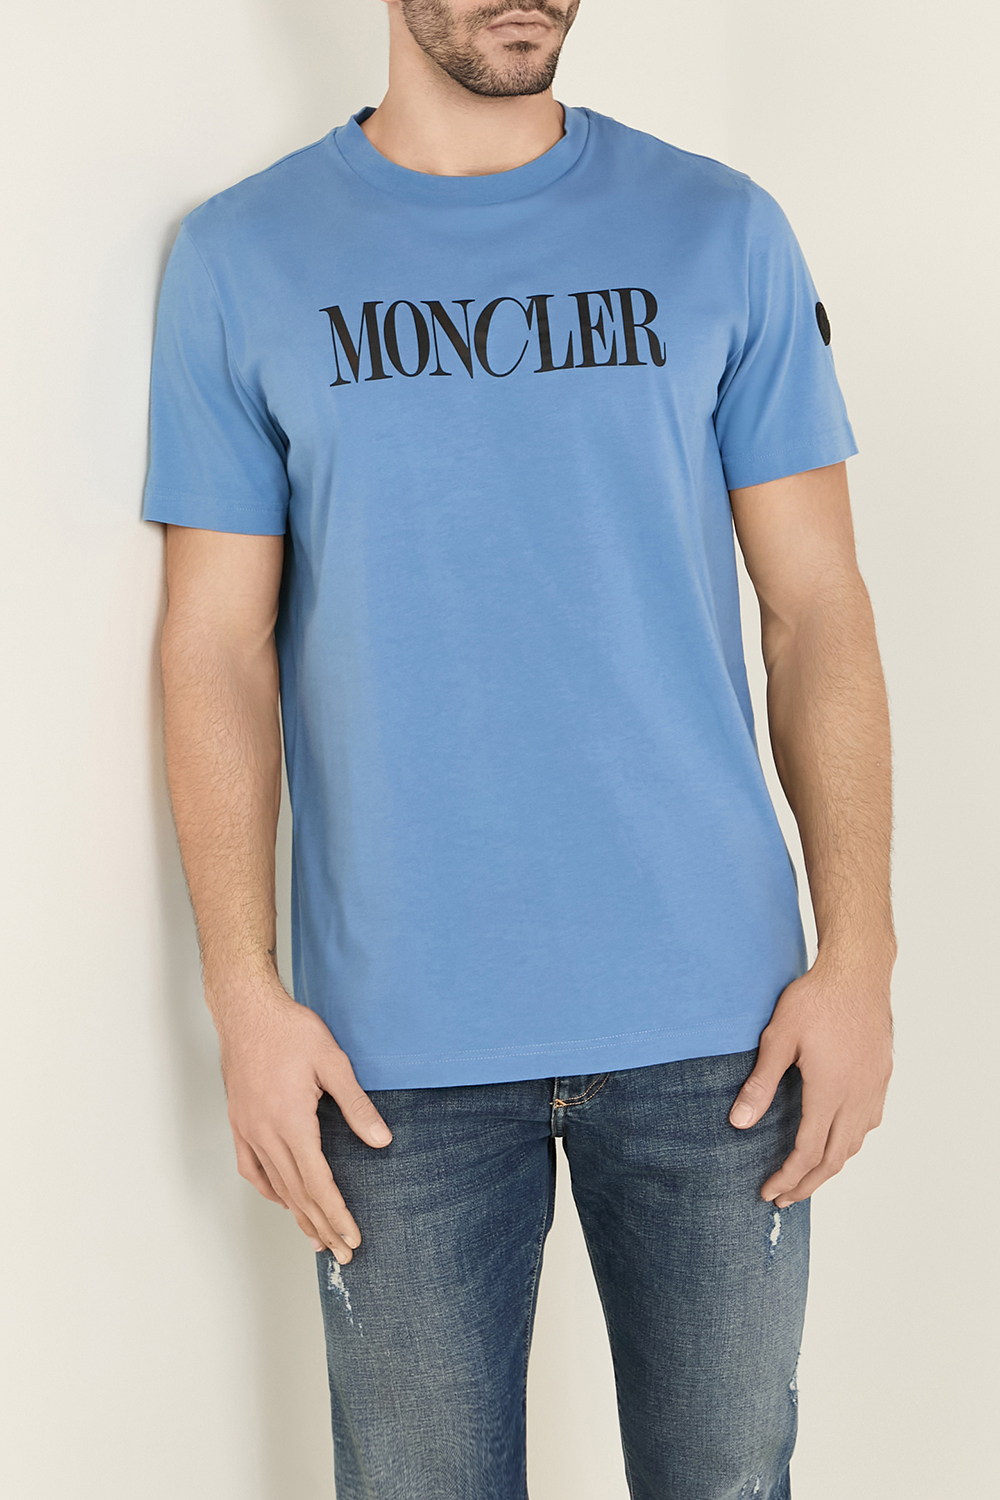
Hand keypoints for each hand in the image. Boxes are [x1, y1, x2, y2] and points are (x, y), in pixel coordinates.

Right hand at [217, 983, 391, 1261]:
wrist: (246, 1009)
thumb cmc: (290, 1030)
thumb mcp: (333, 1062)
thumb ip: (356, 1105)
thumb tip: (382, 1141)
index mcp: (290, 1122)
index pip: (318, 1183)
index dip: (337, 1215)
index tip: (353, 1239)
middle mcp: (265, 1133)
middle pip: (297, 1193)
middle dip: (322, 1226)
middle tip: (343, 1253)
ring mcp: (248, 1130)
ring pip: (274, 1185)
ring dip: (297, 1214)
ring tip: (317, 1238)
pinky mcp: (239, 1122)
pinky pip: (251, 1168)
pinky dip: (269, 1189)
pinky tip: (283, 1198)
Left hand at [728, 955, 892, 1205]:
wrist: (857, 972)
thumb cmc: (814, 1000)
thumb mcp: (778, 1038)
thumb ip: (760, 1084)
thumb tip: (739, 1124)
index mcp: (829, 1092)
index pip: (807, 1152)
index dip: (788, 1177)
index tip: (769, 1193)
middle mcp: (856, 1096)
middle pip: (834, 1158)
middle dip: (807, 1184)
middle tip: (784, 1198)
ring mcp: (873, 1087)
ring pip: (855, 1143)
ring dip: (830, 1166)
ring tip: (807, 1176)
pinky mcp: (881, 1075)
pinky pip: (868, 1123)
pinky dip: (850, 1142)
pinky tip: (838, 1139)